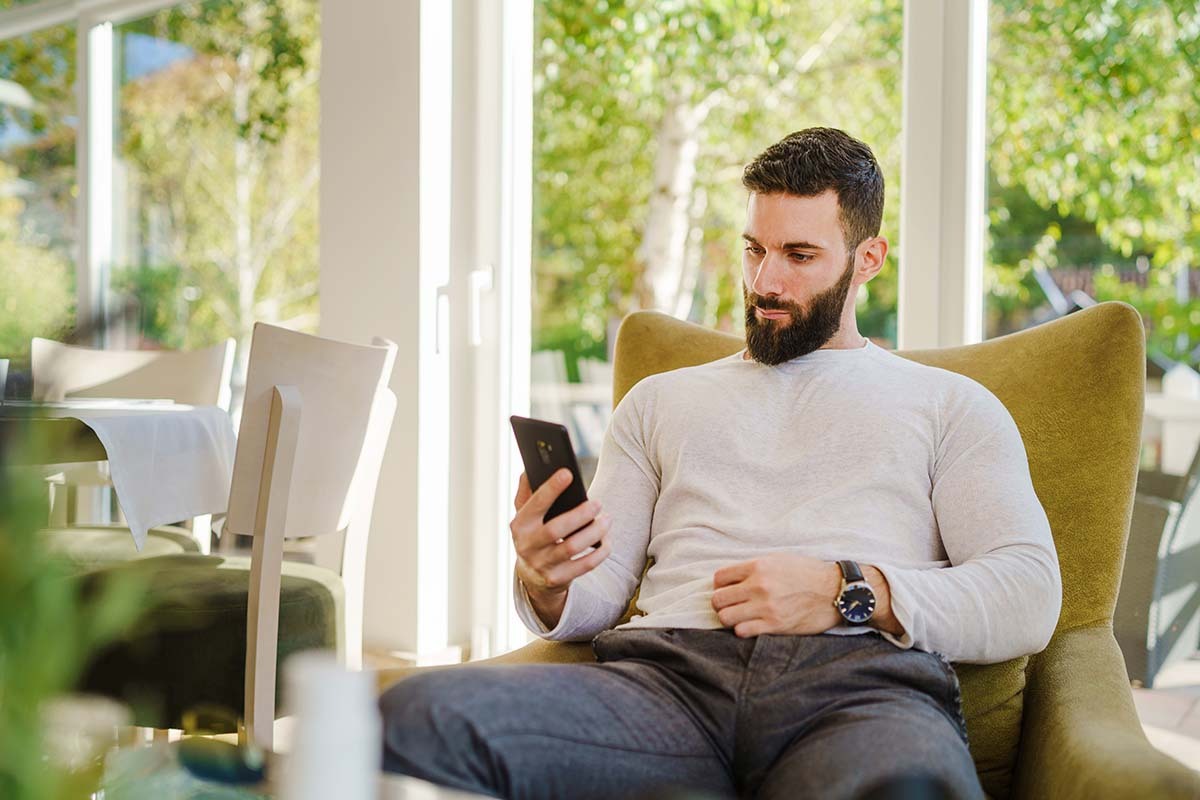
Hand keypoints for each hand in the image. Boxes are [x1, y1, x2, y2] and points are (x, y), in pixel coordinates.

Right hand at [510, 469, 611, 599]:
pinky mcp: (558, 579)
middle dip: (580, 514)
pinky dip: (599, 552)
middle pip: (556, 529)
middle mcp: (528, 546)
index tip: (568, 473)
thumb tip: (529, 470)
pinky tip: (607, 541)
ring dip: (594, 532)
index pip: (535, 504)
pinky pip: (584, 566)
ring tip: (606, 519)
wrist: (532, 577)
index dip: (551, 489)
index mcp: (520, 525)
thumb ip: (526, 493)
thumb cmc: (533, 536)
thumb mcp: (525, 516)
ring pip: (572, 547)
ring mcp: (542, 565)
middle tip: (598, 503)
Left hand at [711, 554, 842, 637]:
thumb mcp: (779, 559)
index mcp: (758, 566)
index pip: (720, 577)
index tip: (727, 590)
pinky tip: (752, 626)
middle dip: (721, 603)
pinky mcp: (774, 625)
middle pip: (718, 599)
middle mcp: (759, 586)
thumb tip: (733, 577)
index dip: (720, 585)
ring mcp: (765, 607)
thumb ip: (755, 567)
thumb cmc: (809, 573)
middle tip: (731, 605)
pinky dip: (742, 630)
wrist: (836, 591)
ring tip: (740, 617)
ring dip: (730, 618)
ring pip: (725, 617)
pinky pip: (742, 631)